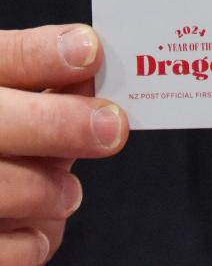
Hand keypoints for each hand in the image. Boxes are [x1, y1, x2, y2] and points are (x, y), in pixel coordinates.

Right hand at [0, 25, 128, 263]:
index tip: (90, 53)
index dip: (43, 55)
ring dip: (47, 190)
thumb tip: (94, 75)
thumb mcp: (19, 107)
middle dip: (58, 123)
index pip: (3, 58)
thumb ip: (48, 87)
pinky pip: (1, 249)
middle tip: (112, 129)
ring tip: (68, 195)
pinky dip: (31, 242)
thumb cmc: (8, 146)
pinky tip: (39, 232)